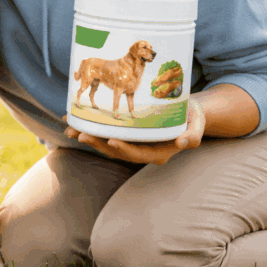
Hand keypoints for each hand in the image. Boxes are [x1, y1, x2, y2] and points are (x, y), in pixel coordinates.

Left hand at [63, 98, 205, 164]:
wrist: (185, 113)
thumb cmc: (192, 117)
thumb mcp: (197, 124)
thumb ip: (194, 135)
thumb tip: (185, 142)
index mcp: (158, 153)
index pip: (138, 154)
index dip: (124, 149)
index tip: (111, 141)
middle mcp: (141, 150)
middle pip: (116, 151)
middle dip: (97, 143)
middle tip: (80, 134)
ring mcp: (131, 143)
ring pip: (106, 143)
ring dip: (88, 137)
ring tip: (69, 129)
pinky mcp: (125, 135)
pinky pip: (105, 133)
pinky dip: (90, 128)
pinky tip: (74, 120)